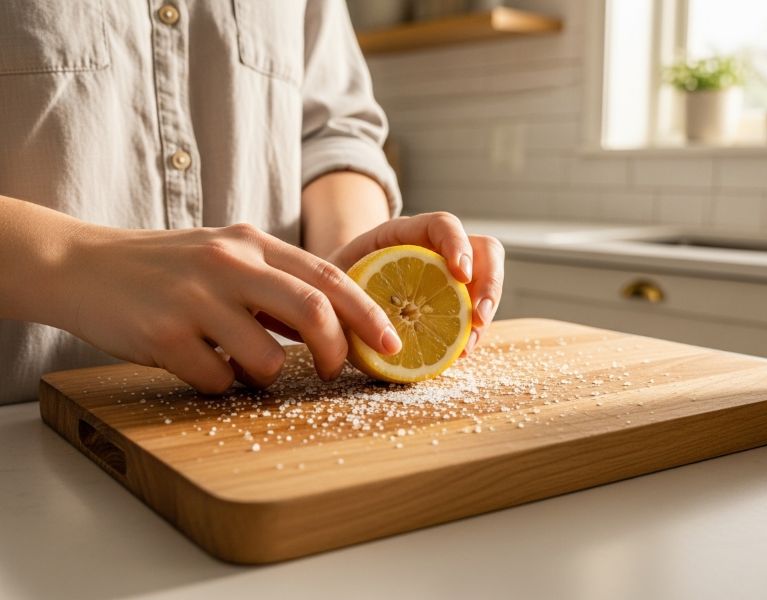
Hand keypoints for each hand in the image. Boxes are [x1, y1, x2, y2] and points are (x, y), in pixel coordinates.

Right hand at [62, 223, 401, 392]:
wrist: (83, 265)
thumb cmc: (165, 268)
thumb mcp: (225, 256)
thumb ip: (275, 283)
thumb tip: (331, 323)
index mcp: (251, 242)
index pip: (329, 275)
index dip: (368, 313)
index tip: (391, 343)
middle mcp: (229, 263)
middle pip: (313, 309)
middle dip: (338, 350)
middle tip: (336, 371)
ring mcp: (195, 298)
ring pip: (266, 358)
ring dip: (266, 375)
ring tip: (243, 365)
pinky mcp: (163, 334)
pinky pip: (216, 380)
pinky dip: (220, 384)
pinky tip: (201, 364)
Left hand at [327, 212, 504, 354]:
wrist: (337, 291)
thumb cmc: (336, 280)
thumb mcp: (334, 278)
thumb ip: (346, 292)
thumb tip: (362, 324)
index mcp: (406, 233)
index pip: (443, 224)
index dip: (458, 244)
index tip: (460, 274)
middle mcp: (435, 248)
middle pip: (485, 250)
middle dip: (489, 284)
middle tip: (477, 318)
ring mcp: (449, 274)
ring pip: (487, 283)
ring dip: (484, 316)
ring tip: (465, 347)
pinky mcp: (451, 300)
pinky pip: (474, 311)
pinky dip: (472, 332)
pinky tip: (458, 353)